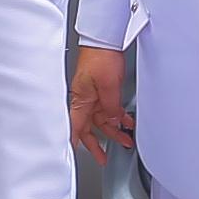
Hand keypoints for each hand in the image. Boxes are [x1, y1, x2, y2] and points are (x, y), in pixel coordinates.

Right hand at [68, 45, 133, 159]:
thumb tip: (113, 121)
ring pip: (101, 119)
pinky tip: (125, 120)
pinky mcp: (100, 88)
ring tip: (125, 139)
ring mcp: (91, 94)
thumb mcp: (109, 87)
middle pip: (88, 128)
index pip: (73, 128)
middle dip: (96, 144)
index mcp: (80, 100)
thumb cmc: (100, 56)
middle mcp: (83, 99)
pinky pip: (107, 107)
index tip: (74, 157)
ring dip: (113, 130)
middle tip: (103, 158)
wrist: (105, 40)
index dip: (73, 144)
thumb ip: (111, 107)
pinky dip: (116, 115)